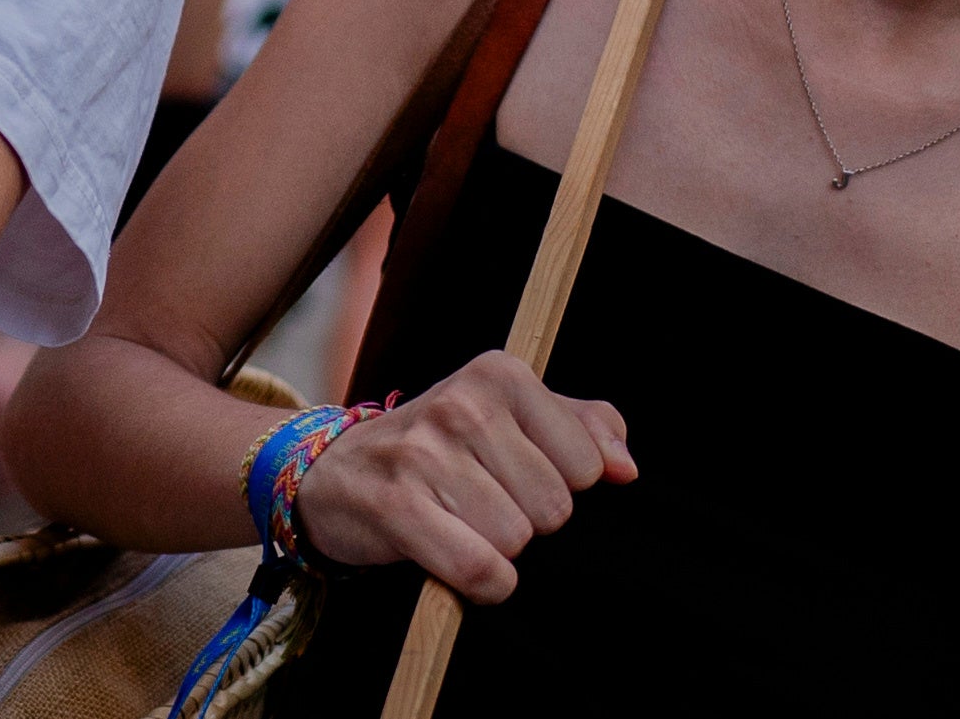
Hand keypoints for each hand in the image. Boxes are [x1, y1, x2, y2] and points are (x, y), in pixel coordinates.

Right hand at [286, 354, 634, 603]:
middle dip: (526, 521)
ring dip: (496, 551)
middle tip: (481, 503)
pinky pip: (480, 570)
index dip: (560, 485)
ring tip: (459, 525)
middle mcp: (460, 404)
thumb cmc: (441, 448)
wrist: (334, 472)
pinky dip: (481, 584)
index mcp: (498, 375)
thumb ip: (584, 428)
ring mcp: (422, 454)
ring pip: (516, 541)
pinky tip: (456, 562)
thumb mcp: (511, 418)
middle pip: (554, 508)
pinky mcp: (395, 506)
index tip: (515, 475)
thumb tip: (625, 470)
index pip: (587, 465)